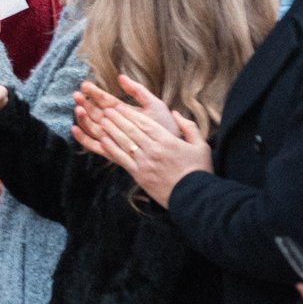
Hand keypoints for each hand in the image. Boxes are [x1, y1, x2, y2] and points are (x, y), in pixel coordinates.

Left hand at [72, 79, 211, 204]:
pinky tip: (103, 140)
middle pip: (131, 129)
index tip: (119, 106)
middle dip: (117, 118)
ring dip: (111, 130)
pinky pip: (122, 158)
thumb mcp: (201, 145)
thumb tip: (175, 113)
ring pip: (124, 142)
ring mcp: (144, 162)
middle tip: (105, 109)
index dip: (130, 113)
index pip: (144, 122)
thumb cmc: (199, 171)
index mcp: (167, 140)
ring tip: (101, 120)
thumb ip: (189, 127)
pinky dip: (111, 148)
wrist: (195, 198)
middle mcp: (153, 149)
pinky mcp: (139, 175)